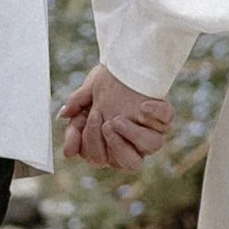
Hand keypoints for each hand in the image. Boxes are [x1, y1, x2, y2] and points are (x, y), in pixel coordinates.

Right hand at [58, 64, 174, 169]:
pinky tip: (144, 105)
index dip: (91, 143)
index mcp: (110, 144)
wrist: (122, 65)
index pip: (99, 159)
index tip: (86, 118)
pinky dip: (156, 113)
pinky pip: (166, 119)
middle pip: (130, 163)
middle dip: (116, 146)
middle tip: (106, 124)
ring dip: (134, 134)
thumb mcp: (86, 95)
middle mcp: (133, 143)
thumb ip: (75, 106)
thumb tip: (62, 117)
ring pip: (152, 145)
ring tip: (119, 118)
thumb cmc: (103, 85)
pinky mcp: (164, 114)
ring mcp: (150, 130)